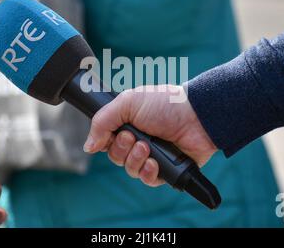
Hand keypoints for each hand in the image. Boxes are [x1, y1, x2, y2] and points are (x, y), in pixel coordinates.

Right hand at [84, 85, 216, 186]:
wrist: (196, 115)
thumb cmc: (164, 103)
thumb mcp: (127, 103)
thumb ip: (102, 122)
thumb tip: (88, 146)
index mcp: (128, 124)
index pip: (106, 141)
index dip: (106, 141)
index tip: (114, 134)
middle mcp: (138, 140)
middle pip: (116, 157)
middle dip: (122, 149)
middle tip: (134, 137)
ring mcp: (152, 155)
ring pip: (130, 170)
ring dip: (135, 159)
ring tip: (147, 147)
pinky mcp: (166, 169)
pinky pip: (148, 180)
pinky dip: (148, 173)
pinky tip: (154, 162)